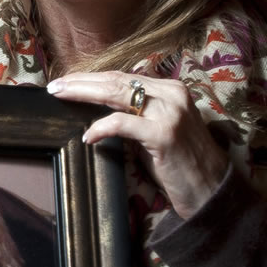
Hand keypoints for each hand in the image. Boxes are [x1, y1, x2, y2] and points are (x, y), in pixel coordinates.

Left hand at [48, 71, 228, 219]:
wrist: (211, 189)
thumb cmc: (182, 162)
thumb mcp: (159, 129)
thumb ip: (137, 114)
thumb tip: (101, 109)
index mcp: (170, 89)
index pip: (123, 77)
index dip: (93, 78)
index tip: (68, 81)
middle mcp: (171, 94)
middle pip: (116, 80)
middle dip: (81, 81)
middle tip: (55, 85)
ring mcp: (169, 112)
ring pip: (116, 94)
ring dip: (83, 94)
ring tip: (60, 96)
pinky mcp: (164, 134)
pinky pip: (122, 124)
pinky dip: (101, 128)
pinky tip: (88, 137)